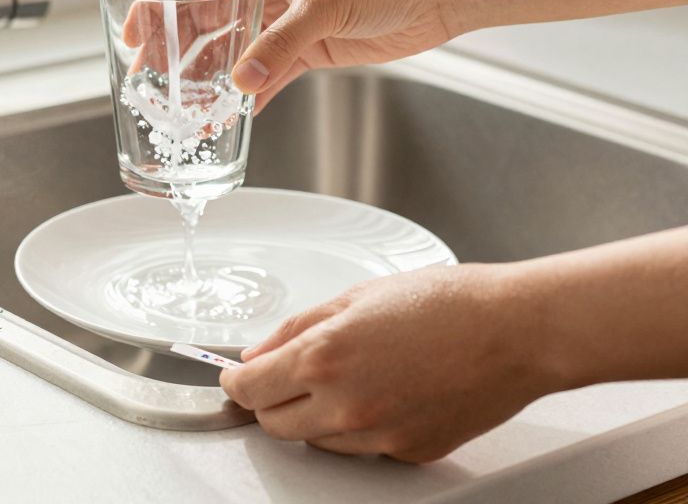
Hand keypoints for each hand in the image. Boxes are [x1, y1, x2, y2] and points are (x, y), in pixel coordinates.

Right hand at [123, 0, 461, 112]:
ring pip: (231, 53)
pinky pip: (263, 75)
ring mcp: (283, 21)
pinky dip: (246, 97)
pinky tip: (228, 119)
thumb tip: (242, 83)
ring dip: (209, 81)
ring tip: (186, 111)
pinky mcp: (305, 49)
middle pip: (204, 22)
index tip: (134, 34)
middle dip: (175, 53)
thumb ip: (279, 46)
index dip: (158, 6)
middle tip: (153, 84)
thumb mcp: (324, 6)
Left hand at [219, 265, 559, 461]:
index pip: (249, 389)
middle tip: (283, 375)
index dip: (236, 380)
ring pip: (316, 440)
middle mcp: (346, 405)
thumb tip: (257, 355)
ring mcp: (377, 436)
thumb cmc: (446, 303)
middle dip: (269, 400)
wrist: (515, 331)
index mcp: (324, 358)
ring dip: (313, 415)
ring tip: (347, 377)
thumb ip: (296, 329)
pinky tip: (383, 393)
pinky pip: (361, 448)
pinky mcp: (407, 452)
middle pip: (274, 424)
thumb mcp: (355, 297)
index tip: (237, 374)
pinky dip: (356, 428)